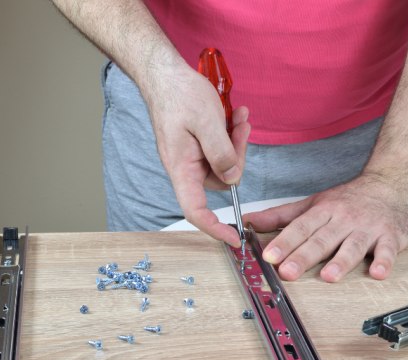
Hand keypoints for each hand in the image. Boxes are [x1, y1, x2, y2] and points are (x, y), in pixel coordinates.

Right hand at [142, 63, 250, 246]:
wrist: (165, 73)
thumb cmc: (178, 94)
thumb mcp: (206, 122)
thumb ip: (221, 153)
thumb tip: (233, 179)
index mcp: (181, 168)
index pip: (196, 211)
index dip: (214, 228)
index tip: (234, 238)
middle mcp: (186, 167)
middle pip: (220, 182)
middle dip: (237, 159)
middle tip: (241, 130)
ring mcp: (192, 157)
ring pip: (224, 163)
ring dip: (236, 142)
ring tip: (239, 117)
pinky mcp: (198, 146)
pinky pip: (221, 150)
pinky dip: (231, 135)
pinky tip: (235, 116)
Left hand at [243, 174, 407, 281]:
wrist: (392, 184)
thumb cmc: (349, 199)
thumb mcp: (313, 203)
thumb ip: (281, 216)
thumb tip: (248, 222)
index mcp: (323, 212)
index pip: (300, 228)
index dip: (284, 243)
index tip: (268, 256)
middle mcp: (343, 219)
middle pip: (321, 239)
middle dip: (304, 256)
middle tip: (288, 272)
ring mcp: (367, 228)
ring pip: (352, 246)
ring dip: (341, 261)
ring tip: (328, 276)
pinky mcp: (390, 237)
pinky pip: (388, 250)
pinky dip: (384, 261)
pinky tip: (378, 272)